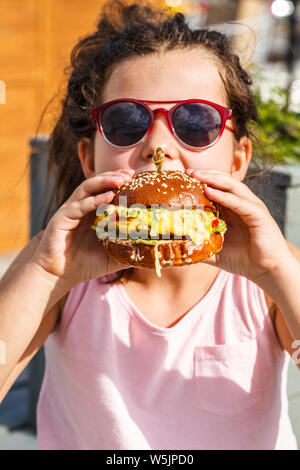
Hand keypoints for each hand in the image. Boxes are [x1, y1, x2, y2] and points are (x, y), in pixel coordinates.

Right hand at [33, 169, 134, 284]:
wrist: (59, 276)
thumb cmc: (84, 265)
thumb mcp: (112, 257)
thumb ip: (129, 251)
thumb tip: (151, 251)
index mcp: (92, 213)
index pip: (106, 190)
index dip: (119, 182)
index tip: (136, 178)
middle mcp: (81, 208)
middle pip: (98, 184)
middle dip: (114, 176)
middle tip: (130, 174)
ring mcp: (71, 210)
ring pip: (87, 188)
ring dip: (104, 181)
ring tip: (121, 180)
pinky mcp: (62, 218)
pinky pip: (79, 205)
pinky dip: (94, 200)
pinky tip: (108, 197)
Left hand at [185, 168, 291, 282]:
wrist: (266, 270)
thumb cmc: (243, 260)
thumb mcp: (215, 252)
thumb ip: (199, 248)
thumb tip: (176, 251)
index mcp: (231, 209)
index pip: (215, 189)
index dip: (200, 181)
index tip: (182, 178)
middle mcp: (241, 204)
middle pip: (222, 182)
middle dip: (204, 175)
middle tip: (187, 171)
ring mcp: (251, 207)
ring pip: (231, 186)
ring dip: (213, 180)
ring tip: (197, 175)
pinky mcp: (258, 215)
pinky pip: (240, 203)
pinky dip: (225, 196)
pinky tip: (210, 192)